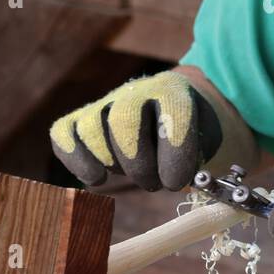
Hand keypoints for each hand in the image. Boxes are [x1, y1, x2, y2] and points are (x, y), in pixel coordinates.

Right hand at [49, 70, 222, 190]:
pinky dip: (74, 158)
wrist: (176, 109)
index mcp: (175, 90)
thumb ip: (195, 161)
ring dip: (110, 161)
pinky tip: (96, 177)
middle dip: (138, 162)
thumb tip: (172, 183)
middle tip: (153, 183)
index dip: (175, 152)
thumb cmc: (194, 133)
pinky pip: (63, 133)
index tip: (176, 182)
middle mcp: (137, 91)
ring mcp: (106, 102)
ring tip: (131, 176)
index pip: (174, 112)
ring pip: (91, 127)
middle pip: (124, 120)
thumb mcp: (209, 142)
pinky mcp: (83, 118)